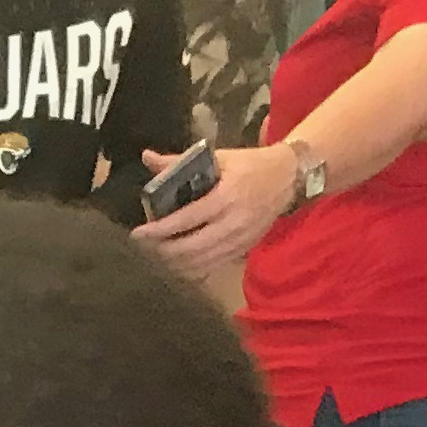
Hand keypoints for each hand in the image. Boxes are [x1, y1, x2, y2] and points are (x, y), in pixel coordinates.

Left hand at [131, 143, 300, 276]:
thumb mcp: (218, 158)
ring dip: (174, 263)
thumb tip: (146, 157)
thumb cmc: (250, 165)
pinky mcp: (244, 249)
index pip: (185, 220)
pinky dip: (191, 269)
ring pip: (200, 263)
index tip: (137, 234)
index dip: (158, 231)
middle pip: (190, 248)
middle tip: (145, 245)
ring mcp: (240, 240)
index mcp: (226, 197)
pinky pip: (212, 267)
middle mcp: (233, 222)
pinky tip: (177, 263)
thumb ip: (179, 162)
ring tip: (157, 254)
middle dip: (162, 250)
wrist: (288, 178)